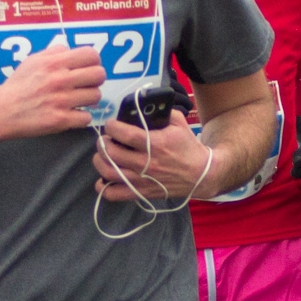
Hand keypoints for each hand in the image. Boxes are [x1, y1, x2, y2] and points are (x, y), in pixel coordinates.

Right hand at [0, 46, 104, 141]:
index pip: (91, 55)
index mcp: (54, 63)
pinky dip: (81, 117)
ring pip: (96, 96)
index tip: (87, 69)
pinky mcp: (61, 120)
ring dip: (88, 99)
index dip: (93, 62)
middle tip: (84, 86)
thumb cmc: (18, 86)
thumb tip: (70, 50)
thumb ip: (54, 53)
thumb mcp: (32, 61)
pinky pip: (87, 117)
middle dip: (94, 80)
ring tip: (76, 101)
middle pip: (99, 75)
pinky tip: (71, 115)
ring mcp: (62, 101)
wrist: (1, 112)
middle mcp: (60, 80)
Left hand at [94, 111, 212, 202]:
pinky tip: (104, 179)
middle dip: (103, 143)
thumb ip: (161, 112)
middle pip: (112, 154)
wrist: (200, 174)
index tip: (111, 124)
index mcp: (156, 144)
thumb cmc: (188, 146)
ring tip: (102, 155)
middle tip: (105, 139)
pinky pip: (115, 194)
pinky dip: (104, 187)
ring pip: (109, 173)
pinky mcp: (142, 193)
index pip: (125, 134)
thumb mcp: (179, 122)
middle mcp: (147, 163)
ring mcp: (143, 180)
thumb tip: (142, 105)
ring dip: (99, 162)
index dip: (112, 127)